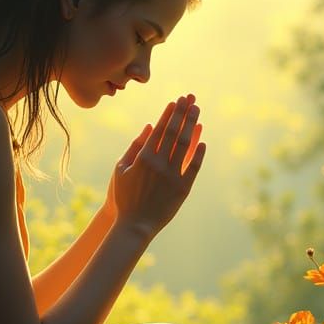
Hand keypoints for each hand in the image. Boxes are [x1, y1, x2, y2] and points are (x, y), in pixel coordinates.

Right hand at [108, 94, 205, 238]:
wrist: (134, 224)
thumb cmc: (123, 196)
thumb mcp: (121, 169)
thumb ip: (135, 146)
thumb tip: (148, 126)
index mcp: (143, 158)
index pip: (159, 129)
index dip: (169, 114)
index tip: (176, 101)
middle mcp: (159, 164)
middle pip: (174, 133)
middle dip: (183, 113)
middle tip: (190, 99)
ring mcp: (172, 176)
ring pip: (186, 146)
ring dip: (192, 126)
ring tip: (197, 112)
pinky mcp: (183, 188)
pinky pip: (193, 167)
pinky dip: (199, 153)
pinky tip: (203, 141)